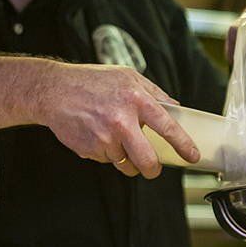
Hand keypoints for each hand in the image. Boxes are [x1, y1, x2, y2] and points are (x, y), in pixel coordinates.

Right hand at [30, 60, 199, 177]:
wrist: (53, 90)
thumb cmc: (92, 81)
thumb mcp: (127, 77)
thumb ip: (154, 93)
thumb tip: (176, 108)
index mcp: (136, 100)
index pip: (168, 127)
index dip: (183, 145)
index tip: (192, 156)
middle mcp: (121, 121)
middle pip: (147, 160)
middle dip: (152, 169)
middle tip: (152, 168)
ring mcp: (104, 138)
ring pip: (126, 164)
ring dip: (126, 159)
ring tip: (115, 139)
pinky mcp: (90, 149)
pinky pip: (107, 160)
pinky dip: (107, 153)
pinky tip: (97, 135)